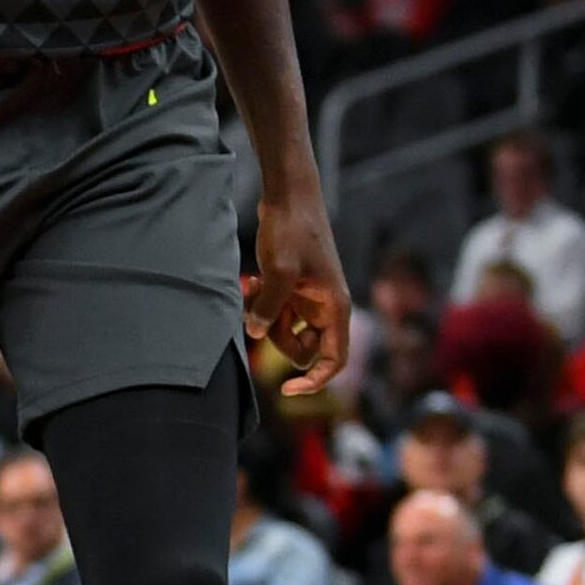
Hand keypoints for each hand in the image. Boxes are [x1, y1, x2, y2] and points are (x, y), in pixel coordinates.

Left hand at [245, 186, 351, 394]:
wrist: (289, 195)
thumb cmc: (291, 229)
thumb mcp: (278, 271)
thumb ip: (268, 307)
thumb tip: (257, 334)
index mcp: (334, 307)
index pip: (334, 359)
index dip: (316, 381)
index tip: (288, 390)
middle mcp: (324, 306)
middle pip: (302, 348)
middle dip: (277, 337)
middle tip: (259, 311)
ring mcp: (307, 297)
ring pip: (284, 329)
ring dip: (263, 316)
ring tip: (251, 285)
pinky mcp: (292, 285)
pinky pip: (274, 309)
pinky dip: (260, 302)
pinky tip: (249, 279)